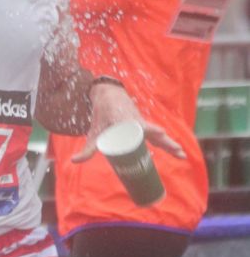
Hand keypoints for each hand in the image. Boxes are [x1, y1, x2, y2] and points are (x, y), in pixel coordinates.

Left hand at [71, 82, 185, 163]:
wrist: (108, 95)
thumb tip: (74, 161)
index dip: (151, 131)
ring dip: (170, 144)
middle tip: (179, 153)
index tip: (160, 133)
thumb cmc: (102, 113)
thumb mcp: (94, 132)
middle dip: (168, 143)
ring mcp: (142, 123)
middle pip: (156, 133)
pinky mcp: (143, 126)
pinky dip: (165, 142)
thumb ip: (87, 148)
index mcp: (127, 121)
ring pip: (159, 135)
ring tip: (181, 155)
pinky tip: (173, 150)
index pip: (141, 127)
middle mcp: (138, 122)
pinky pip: (156, 135)